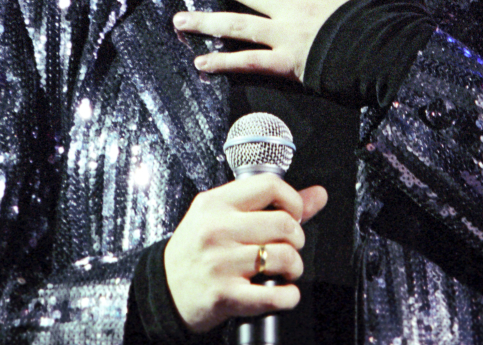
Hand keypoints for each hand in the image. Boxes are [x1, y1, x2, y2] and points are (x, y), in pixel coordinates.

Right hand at [163, 176, 327, 333]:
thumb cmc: (195, 251)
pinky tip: (283, 292)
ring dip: (294, 267)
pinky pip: (273, 295)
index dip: (293, 200)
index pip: (270, 186)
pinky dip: (288, 296)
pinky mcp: (225, 295)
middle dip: (297, 238)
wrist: (164, 290)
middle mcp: (217, 230)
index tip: (293, 214)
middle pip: (283, 223)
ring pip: (284, 256)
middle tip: (289, 246)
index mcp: (216, 204)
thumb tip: (318, 195)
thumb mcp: (222, 217)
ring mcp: (221, 263)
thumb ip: (270, 204)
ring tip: (285, 270)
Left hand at [174, 0, 409, 81]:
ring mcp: (286, 36)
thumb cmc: (390, 23)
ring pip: (237, 26)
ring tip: (178, 20)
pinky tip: (201, 64)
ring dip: (205, 22)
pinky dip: (223, 64)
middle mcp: (292, 9)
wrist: (391, 56)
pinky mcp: (287, 64)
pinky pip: (249, 63)